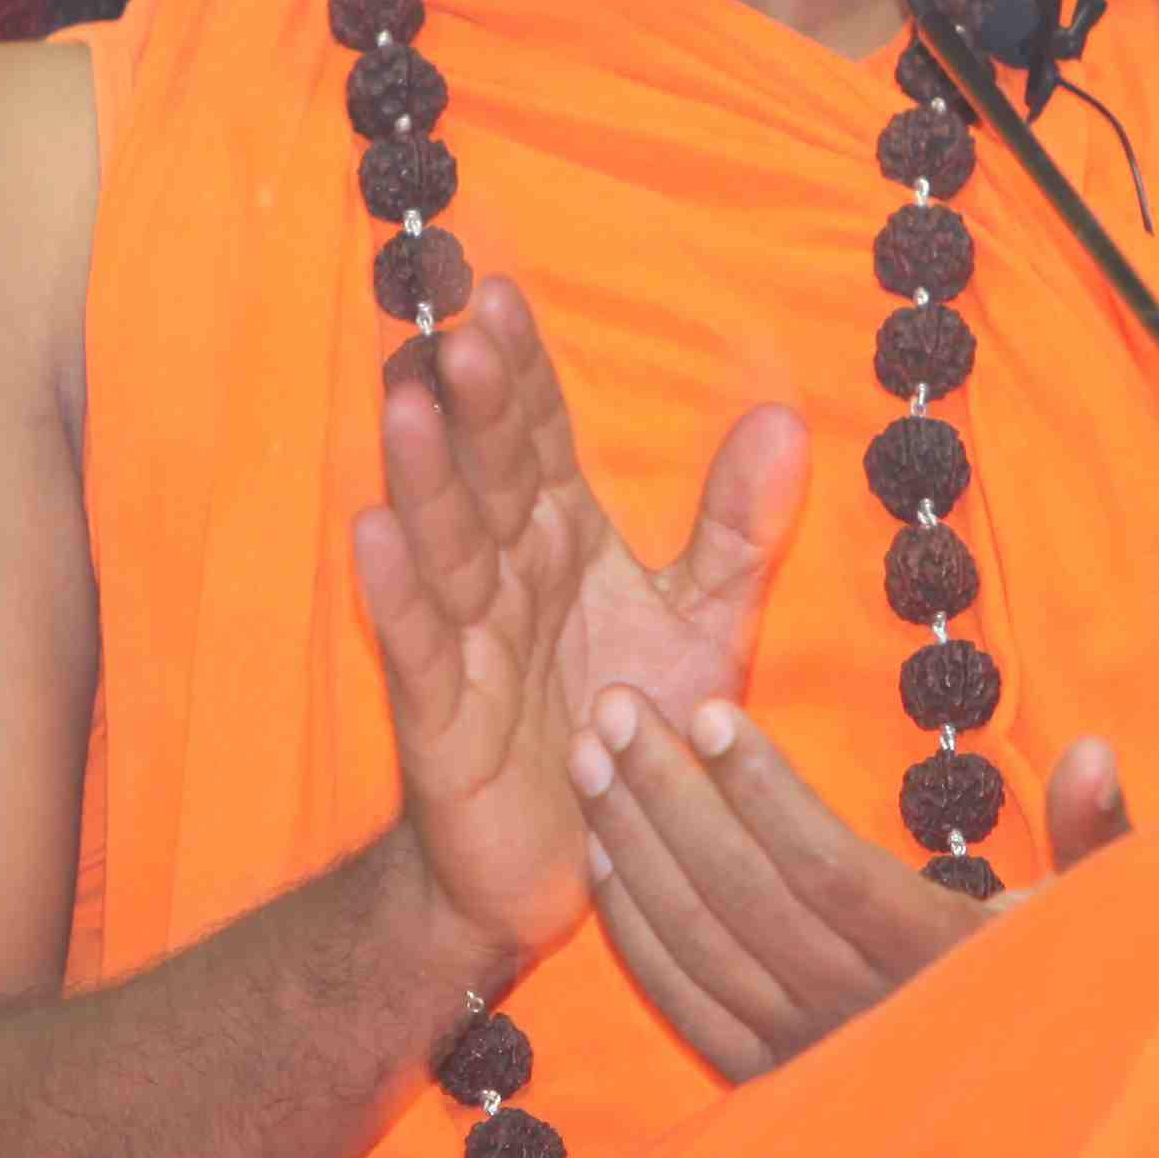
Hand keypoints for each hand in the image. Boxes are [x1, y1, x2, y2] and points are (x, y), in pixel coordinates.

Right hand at [353, 277, 804, 975]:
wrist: (580, 861)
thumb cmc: (632, 728)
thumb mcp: (703, 624)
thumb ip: (736, 529)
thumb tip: (786, 420)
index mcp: (561, 539)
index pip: (538, 438)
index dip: (525, 373)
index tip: (505, 296)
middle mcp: (505, 575)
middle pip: (487, 476)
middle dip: (475, 407)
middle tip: (460, 332)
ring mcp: (466, 641)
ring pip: (444, 545)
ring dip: (424, 477)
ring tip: (408, 404)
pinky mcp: (440, 716)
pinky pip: (417, 645)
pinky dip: (394, 591)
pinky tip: (372, 531)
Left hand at [577, 707, 1138, 1079]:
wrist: (1034, 1131)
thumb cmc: (1070, 990)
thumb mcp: (1103, 915)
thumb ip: (1098, 832)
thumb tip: (1095, 750)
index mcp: (945, 964)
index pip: (832, 872)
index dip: (767, 793)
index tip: (714, 712)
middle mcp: (869, 1016)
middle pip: (746, 898)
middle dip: (670, 796)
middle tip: (617, 707)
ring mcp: (811, 1057)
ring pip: (701, 946)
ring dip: (635, 847)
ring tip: (592, 756)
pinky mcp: (770, 1085)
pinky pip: (685, 1005)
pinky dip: (634, 932)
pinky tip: (601, 857)